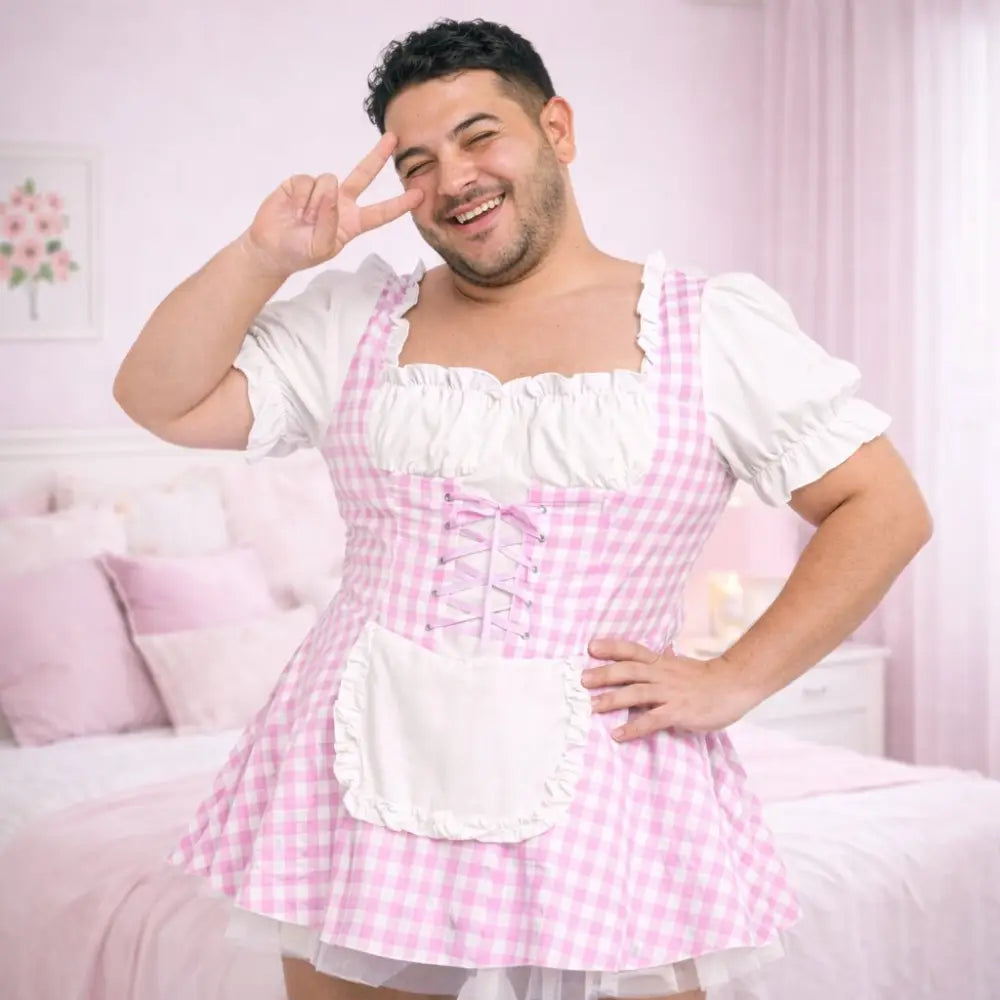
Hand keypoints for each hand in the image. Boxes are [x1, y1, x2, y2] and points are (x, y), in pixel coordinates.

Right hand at [239, 133, 423, 277]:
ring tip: (304, 218)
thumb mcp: (322, 248)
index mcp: (352, 221)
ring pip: (328, 181)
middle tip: (393, 138)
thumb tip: (331, 191)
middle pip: (363, 175)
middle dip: (378, 156)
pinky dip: (300, 198)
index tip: (419, 195)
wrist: (270, 247)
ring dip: (315, 203)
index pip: (380, 213)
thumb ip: (331, 223)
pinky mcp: (300, 183)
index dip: (399, 205)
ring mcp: (321, 190)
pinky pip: (306, 182)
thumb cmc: (300, 252)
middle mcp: (340, 202)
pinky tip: (294, 209)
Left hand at [581, 637, 758, 740]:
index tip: (590, 646)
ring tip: (591, 708)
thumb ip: (660, 666)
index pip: (632, 650)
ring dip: (611, 700)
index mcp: (661, 662)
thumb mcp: (679, 667)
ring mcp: (670, 693)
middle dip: (603, 674)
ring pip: (635, 693)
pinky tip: (617, 734)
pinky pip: (651, 720)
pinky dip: (633, 727)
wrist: (734, 685)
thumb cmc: (707, 678)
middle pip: (628, 670)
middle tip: (581, 680)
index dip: (611, 647)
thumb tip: (645, 662)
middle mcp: (662, 674)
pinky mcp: (678, 712)